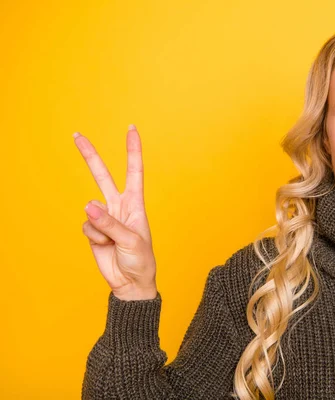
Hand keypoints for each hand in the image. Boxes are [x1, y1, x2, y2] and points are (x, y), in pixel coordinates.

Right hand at [74, 124, 157, 300]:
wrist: (130, 282)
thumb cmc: (141, 260)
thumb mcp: (131, 240)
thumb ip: (110, 223)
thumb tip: (88, 206)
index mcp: (136, 204)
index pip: (134, 172)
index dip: (133, 151)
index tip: (131, 129)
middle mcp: (119, 207)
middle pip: (103, 176)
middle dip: (90, 156)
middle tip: (77, 135)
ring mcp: (105, 218)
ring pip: (91, 209)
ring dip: (99, 226)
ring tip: (113, 242)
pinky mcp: (94, 231)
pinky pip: (87, 226)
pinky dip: (94, 237)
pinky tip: (105, 246)